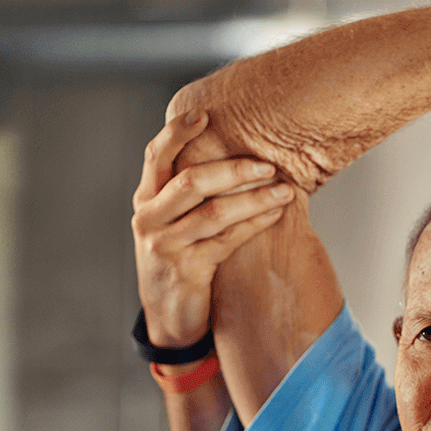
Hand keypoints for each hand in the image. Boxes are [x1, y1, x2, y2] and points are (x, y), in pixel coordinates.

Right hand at [131, 110, 294, 348]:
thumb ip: (188, 190)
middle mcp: (149, 218)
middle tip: (268, 163)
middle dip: (233, 169)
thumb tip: (232, 148)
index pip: (156, 156)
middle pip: (191, 181)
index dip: (177, 133)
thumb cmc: (178, 258)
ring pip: (214, 212)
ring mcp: (165, 245)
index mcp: (145, 199)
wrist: (169, 316)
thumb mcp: (172, 221)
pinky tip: (275, 214)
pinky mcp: (186, 270)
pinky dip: (254, 224)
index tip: (204, 114)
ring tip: (285, 189)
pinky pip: (227, 240)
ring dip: (254, 198)